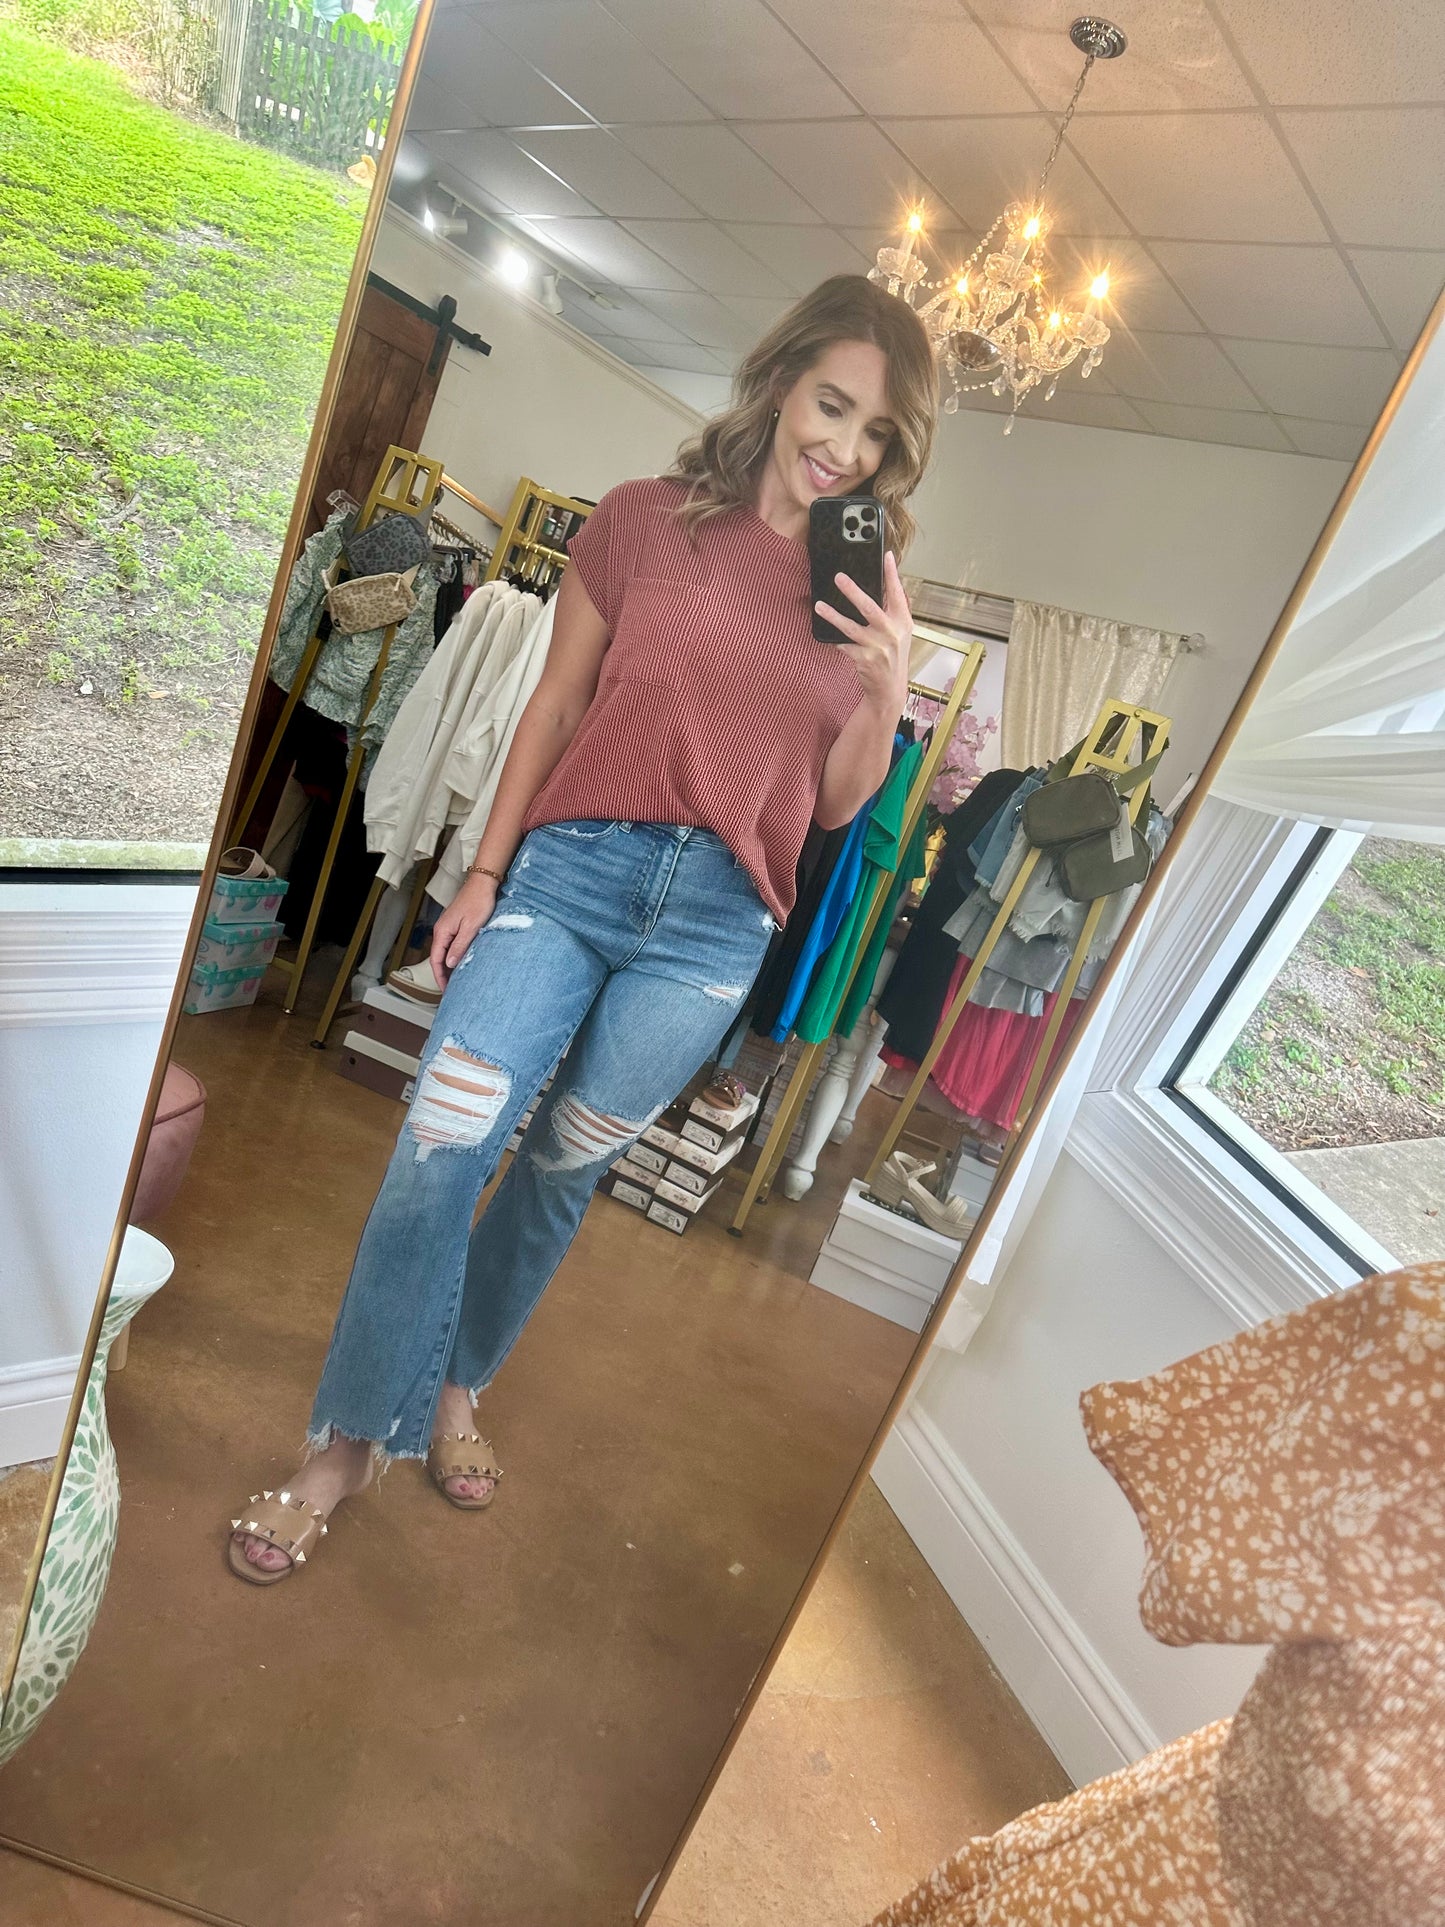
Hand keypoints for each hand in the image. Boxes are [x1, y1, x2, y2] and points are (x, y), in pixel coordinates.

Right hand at [429, 871, 497, 989]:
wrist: (482, 884)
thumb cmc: (478, 902)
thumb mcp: (471, 927)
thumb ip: (459, 946)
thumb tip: (449, 964)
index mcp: (442, 932)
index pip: (436, 960)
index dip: (439, 976)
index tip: (445, 990)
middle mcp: (442, 930)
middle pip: (438, 958)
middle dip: (443, 974)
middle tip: (451, 990)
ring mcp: (448, 927)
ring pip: (445, 952)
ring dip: (449, 967)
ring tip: (456, 980)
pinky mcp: (456, 925)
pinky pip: (451, 945)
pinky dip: (454, 956)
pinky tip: (461, 962)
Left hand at [816, 550, 910, 715]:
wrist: (890, 689)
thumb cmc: (893, 657)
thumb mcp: (900, 632)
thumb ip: (895, 610)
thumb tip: (888, 583)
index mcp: (902, 622)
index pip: (897, 593)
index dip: (892, 574)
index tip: (887, 556)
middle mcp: (892, 633)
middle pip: (870, 607)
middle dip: (853, 591)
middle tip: (839, 577)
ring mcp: (877, 647)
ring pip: (851, 627)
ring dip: (833, 615)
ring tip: (820, 606)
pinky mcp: (863, 659)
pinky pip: (843, 644)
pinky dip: (835, 639)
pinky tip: (826, 633)